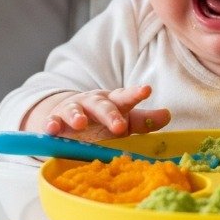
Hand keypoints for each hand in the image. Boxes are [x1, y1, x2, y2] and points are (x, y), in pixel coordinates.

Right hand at [32, 85, 170, 141]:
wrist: (69, 117)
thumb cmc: (103, 120)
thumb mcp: (124, 119)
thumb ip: (144, 120)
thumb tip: (167, 115)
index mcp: (113, 102)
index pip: (125, 97)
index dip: (135, 93)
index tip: (146, 90)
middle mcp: (93, 103)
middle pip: (102, 106)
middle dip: (110, 115)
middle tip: (119, 127)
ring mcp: (73, 110)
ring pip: (75, 110)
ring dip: (77, 116)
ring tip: (81, 123)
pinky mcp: (55, 120)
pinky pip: (52, 122)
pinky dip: (51, 125)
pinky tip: (51, 129)